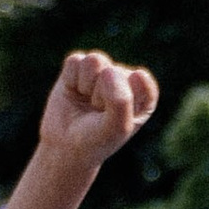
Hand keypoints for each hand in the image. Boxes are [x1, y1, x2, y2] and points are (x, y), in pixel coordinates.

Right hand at [37, 51, 158, 169]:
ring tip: (87, 101)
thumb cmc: (96, 140)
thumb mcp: (115, 128)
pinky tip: (75, 92)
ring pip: (95, 61)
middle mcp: (126, 79)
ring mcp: (102, 70)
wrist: (65, 147)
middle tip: (97, 113)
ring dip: (86, 85)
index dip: (123, 99)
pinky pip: (75, 61)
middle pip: (114, 71)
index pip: (140, 80)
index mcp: (144, 95)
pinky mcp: (80, 66)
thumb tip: (107, 70)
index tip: (115, 118)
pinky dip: (71, 80)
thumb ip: (121, 101)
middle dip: (101, 95)